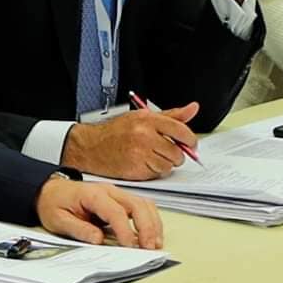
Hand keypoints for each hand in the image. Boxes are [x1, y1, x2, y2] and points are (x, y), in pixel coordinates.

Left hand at [35, 176, 163, 248]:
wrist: (51, 191)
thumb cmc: (54, 203)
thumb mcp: (58, 219)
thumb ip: (78, 229)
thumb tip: (97, 240)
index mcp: (92, 194)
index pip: (116, 211)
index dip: (125, 230)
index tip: (130, 246)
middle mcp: (108, 191)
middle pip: (137, 205)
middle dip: (147, 227)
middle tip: (149, 248)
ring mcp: (116, 194)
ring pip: (144, 204)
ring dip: (153, 224)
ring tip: (155, 244)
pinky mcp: (120, 200)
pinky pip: (142, 207)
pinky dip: (151, 221)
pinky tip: (151, 236)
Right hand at [61, 102, 199, 179]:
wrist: (90, 146)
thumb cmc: (115, 132)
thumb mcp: (141, 117)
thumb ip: (171, 116)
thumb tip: (192, 109)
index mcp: (148, 120)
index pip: (181, 130)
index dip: (190, 140)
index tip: (190, 144)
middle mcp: (145, 135)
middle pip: (177, 152)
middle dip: (176, 155)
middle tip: (166, 152)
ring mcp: (140, 153)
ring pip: (169, 165)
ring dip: (164, 164)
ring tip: (152, 157)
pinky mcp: (135, 169)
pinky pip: (157, 174)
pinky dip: (154, 171)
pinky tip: (143, 164)